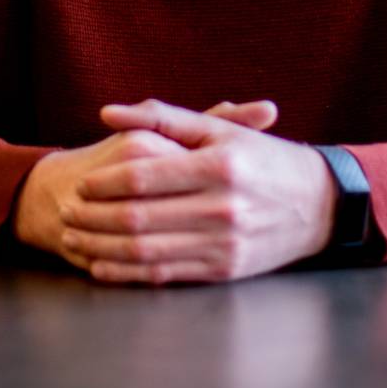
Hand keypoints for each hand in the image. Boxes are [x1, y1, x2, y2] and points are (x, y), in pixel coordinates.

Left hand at [58, 98, 336, 285]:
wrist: (319, 205)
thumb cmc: (264, 159)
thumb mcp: (220, 130)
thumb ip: (163, 119)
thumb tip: (109, 113)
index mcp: (219, 166)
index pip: (145, 176)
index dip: (105, 182)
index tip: (81, 182)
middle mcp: (222, 208)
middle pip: (139, 217)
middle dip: (94, 217)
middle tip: (66, 211)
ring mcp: (224, 243)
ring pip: (146, 251)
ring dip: (102, 246)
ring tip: (75, 237)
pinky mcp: (224, 270)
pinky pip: (165, 274)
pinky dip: (126, 273)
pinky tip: (102, 265)